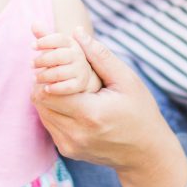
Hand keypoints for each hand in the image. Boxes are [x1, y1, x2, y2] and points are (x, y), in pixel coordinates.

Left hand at [30, 29, 181, 176]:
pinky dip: (53, 108)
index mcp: (90, 114)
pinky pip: (49, 123)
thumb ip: (100, 56)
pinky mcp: (68, 150)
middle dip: (44, 80)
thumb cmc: (141, 112)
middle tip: (56, 67)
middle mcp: (76, 133)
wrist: (146, 154)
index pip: (48, 89)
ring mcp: (70, 145)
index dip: (48, 70)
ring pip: (41, 111)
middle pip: (40, 100)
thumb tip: (76, 32)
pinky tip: (68, 99)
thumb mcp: (127, 80)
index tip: (55, 59)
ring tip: (63, 82)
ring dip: (47, 94)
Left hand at [32, 25, 101, 94]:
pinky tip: (46, 88)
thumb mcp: (56, 48)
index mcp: (73, 44)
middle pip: (58, 55)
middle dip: (42, 60)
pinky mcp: (81, 85)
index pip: (60, 38)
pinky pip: (66, 87)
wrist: (84, 79)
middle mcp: (79, 55)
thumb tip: (34, 23)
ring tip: (35, 78)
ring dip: (44, 75)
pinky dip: (55, 87)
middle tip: (31, 64)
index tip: (32, 46)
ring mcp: (81, 70)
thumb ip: (45, 37)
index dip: (45, 41)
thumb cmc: (64, 61)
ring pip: (59, 72)